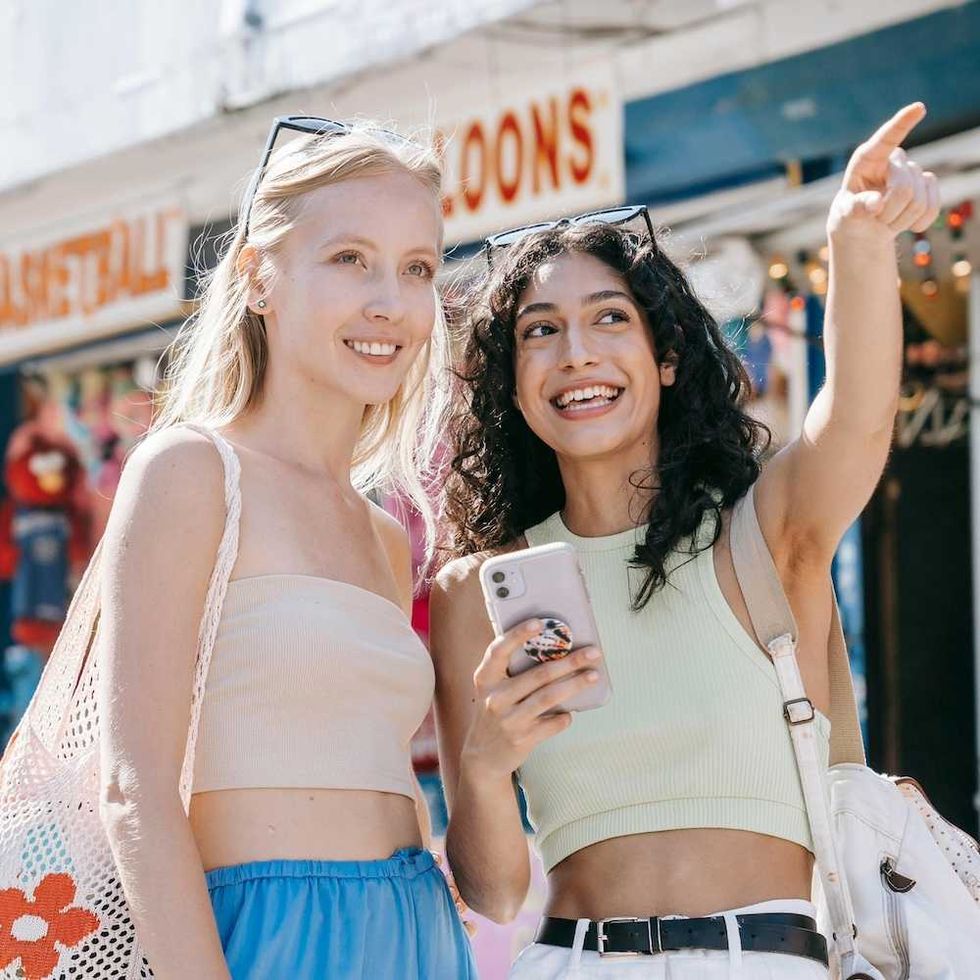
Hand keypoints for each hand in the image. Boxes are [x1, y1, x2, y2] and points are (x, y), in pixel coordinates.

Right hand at [461, 618, 601, 779]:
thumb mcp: (492, 689)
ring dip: (576, 684)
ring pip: (550, 697)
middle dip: (570, 662)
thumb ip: (512, 670)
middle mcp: (495, 698)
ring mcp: (509, 719)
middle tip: (592, 652)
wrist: (482, 756)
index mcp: (485, 678)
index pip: (499, 650)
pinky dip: (565, 716)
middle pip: (539, 674)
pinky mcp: (523, 738)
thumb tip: (553, 647)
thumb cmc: (494, 712)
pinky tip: (571, 711)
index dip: (518, 634)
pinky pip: (553, 723)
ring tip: (594, 676)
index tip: (539, 623)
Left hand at [828, 103, 939, 242]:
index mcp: (867, 160)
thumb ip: (856, 209)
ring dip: (899, 220)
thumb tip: (876, 203)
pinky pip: (931, 208)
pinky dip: (917, 224)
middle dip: (889, 212)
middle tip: (875, 218)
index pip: (886, 139)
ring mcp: (912, 171)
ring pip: (918, 202)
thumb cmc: (849, 218)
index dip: (902, 123)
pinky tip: (904, 224)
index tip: (918, 108)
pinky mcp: (928, 185)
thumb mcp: (844, 216)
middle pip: (903, 188)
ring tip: (885, 219)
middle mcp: (892, 160)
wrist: (864, 230)